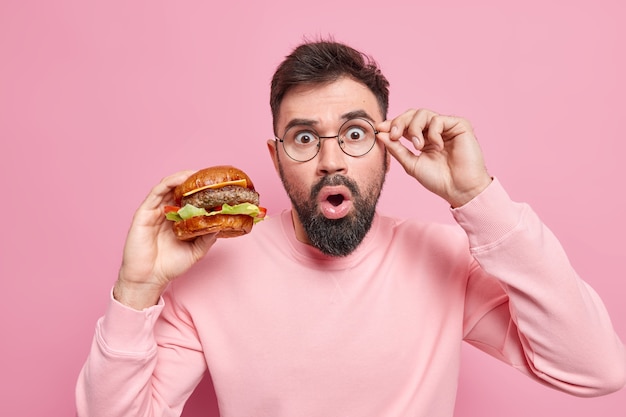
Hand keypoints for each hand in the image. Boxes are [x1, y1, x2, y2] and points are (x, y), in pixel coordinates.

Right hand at [113, 170, 216, 309]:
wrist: (149, 279)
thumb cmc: (169, 266)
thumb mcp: (195, 251)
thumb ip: (207, 238)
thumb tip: (220, 225)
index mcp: (178, 220)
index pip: (190, 199)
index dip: (202, 191)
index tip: (217, 186)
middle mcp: (166, 213)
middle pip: (180, 190)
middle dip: (194, 181)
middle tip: (209, 176)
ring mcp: (155, 211)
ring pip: (168, 187)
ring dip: (182, 178)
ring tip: (196, 174)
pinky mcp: (144, 213)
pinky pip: (156, 192)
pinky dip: (169, 183)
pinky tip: (180, 180)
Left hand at [376, 109, 491, 207]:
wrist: (458, 189)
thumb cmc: (438, 180)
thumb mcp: (411, 164)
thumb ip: (396, 149)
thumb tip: (380, 134)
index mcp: (423, 139)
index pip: (405, 124)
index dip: (392, 124)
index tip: (379, 128)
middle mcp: (434, 131)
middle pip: (412, 114)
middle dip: (400, 122)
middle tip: (394, 135)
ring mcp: (447, 127)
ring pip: (423, 113)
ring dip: (415, 128)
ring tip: (418, 146)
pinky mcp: (459, 125)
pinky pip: (438, 120)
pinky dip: (433, 132)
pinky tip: (437, 146)